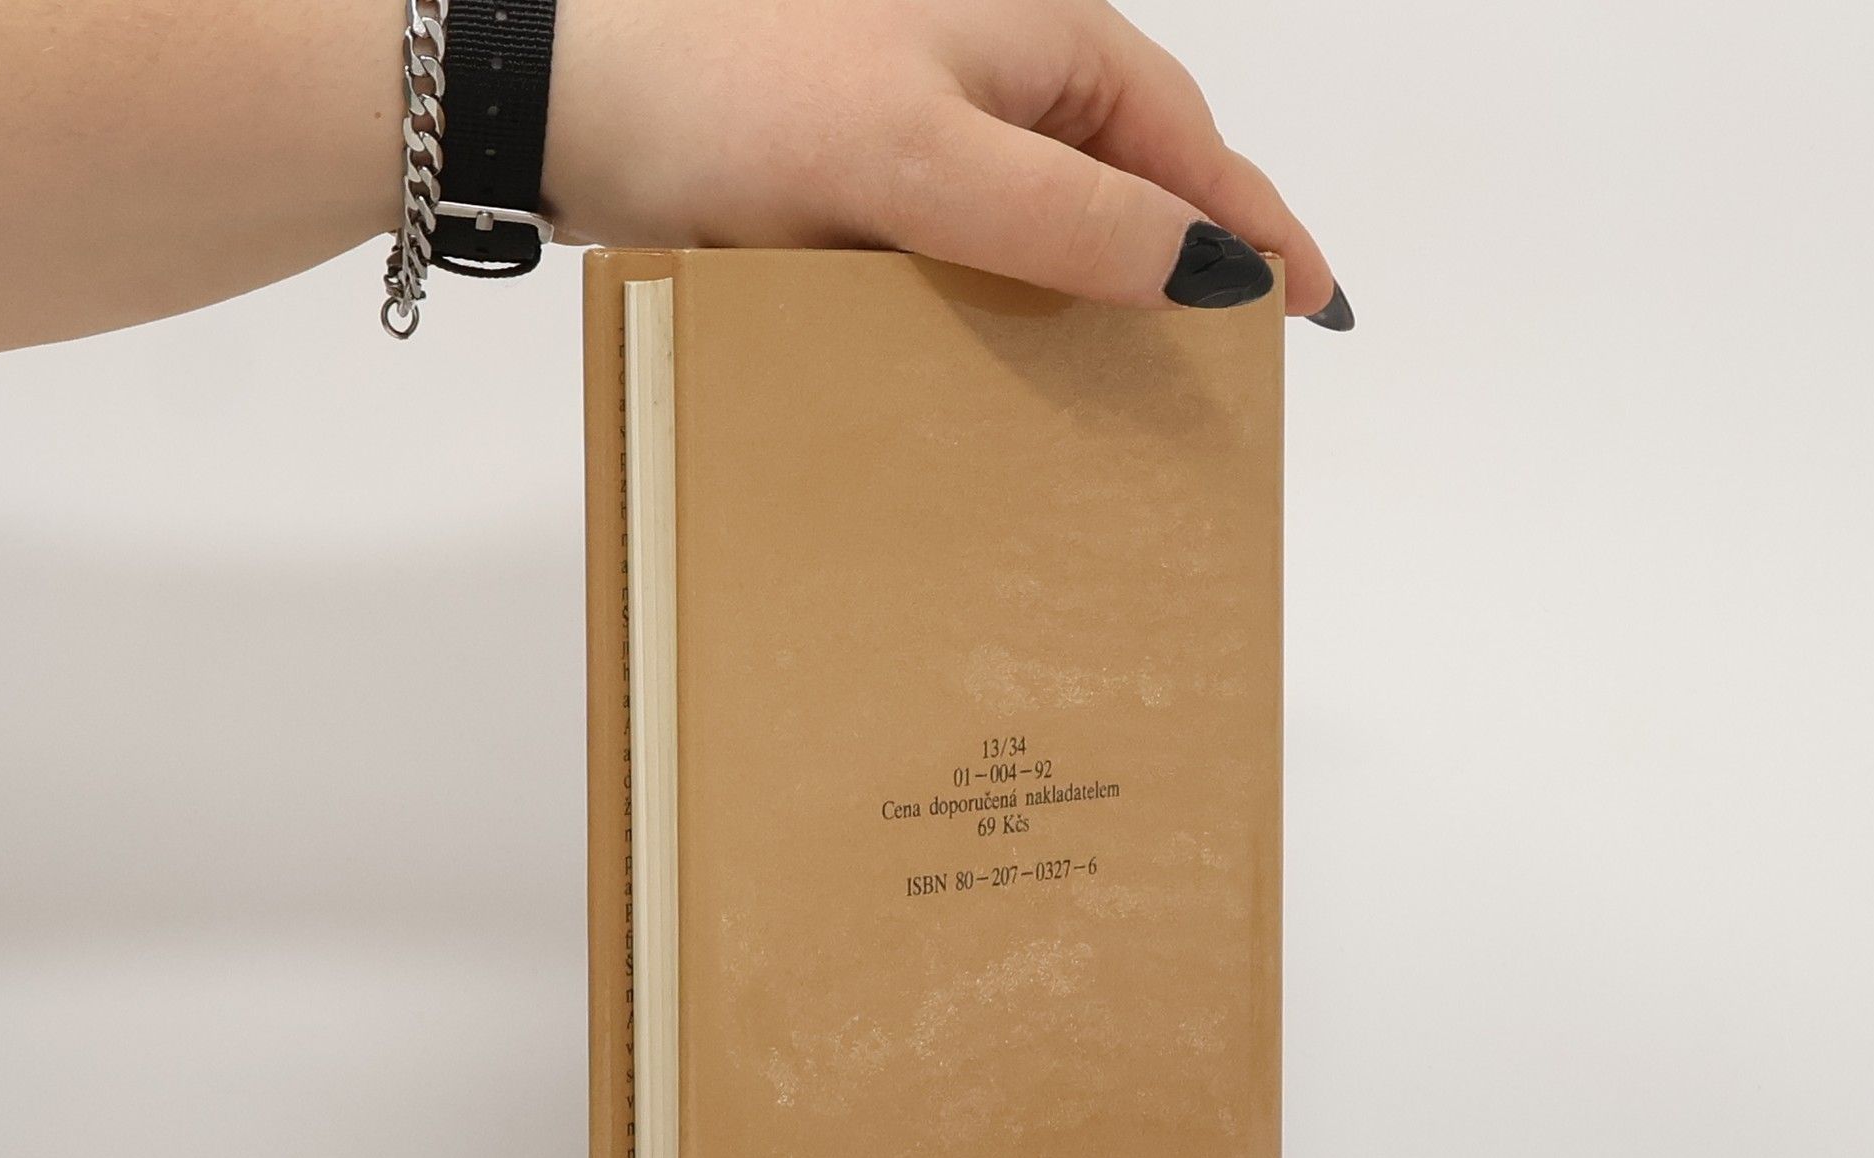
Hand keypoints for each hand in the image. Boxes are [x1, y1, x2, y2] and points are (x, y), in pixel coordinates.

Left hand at [544, 0, 1349, 324]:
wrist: (559, 94)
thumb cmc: (733, 91)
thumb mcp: (924, 158)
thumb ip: (1069, 217)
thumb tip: (1206, 271)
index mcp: (1035, 39)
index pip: (1184, 147)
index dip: (1256, 229)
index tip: (1314, 308)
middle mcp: (985, 75)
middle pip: (1119, 186)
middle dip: (1173, 276)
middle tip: (1215, 380)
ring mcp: (915, 130)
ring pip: (1034, 233)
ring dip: (1075, 310)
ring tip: (1115, 401)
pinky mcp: (849, 186)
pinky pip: (954, 261)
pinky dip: (986, 318)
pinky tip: (989, 380)